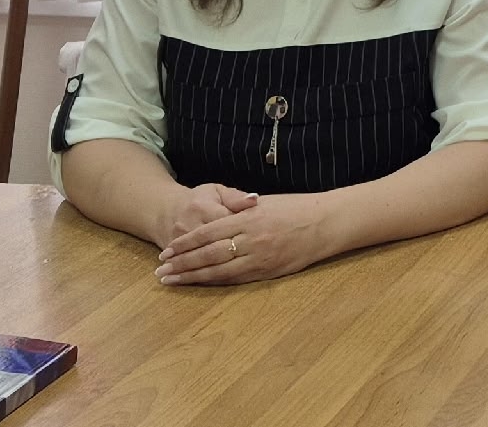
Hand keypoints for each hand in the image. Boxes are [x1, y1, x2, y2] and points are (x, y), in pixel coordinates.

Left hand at [157, 192, 332, 285]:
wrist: (327, 222)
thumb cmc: (297, 208)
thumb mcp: (266, 203)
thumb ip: (240, 212)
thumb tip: (217, 220)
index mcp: (248, 218)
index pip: (207, 232)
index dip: (184, 244)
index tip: (167, 251)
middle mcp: (251, 239)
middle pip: (207, 254)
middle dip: (181, 263)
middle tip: (161, 271)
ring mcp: (259, 257)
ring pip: (218, 270)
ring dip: (192, 277)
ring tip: (172, 281)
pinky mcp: (268, 271)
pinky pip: (236, 279)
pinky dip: (215, 282)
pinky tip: (201, 284)